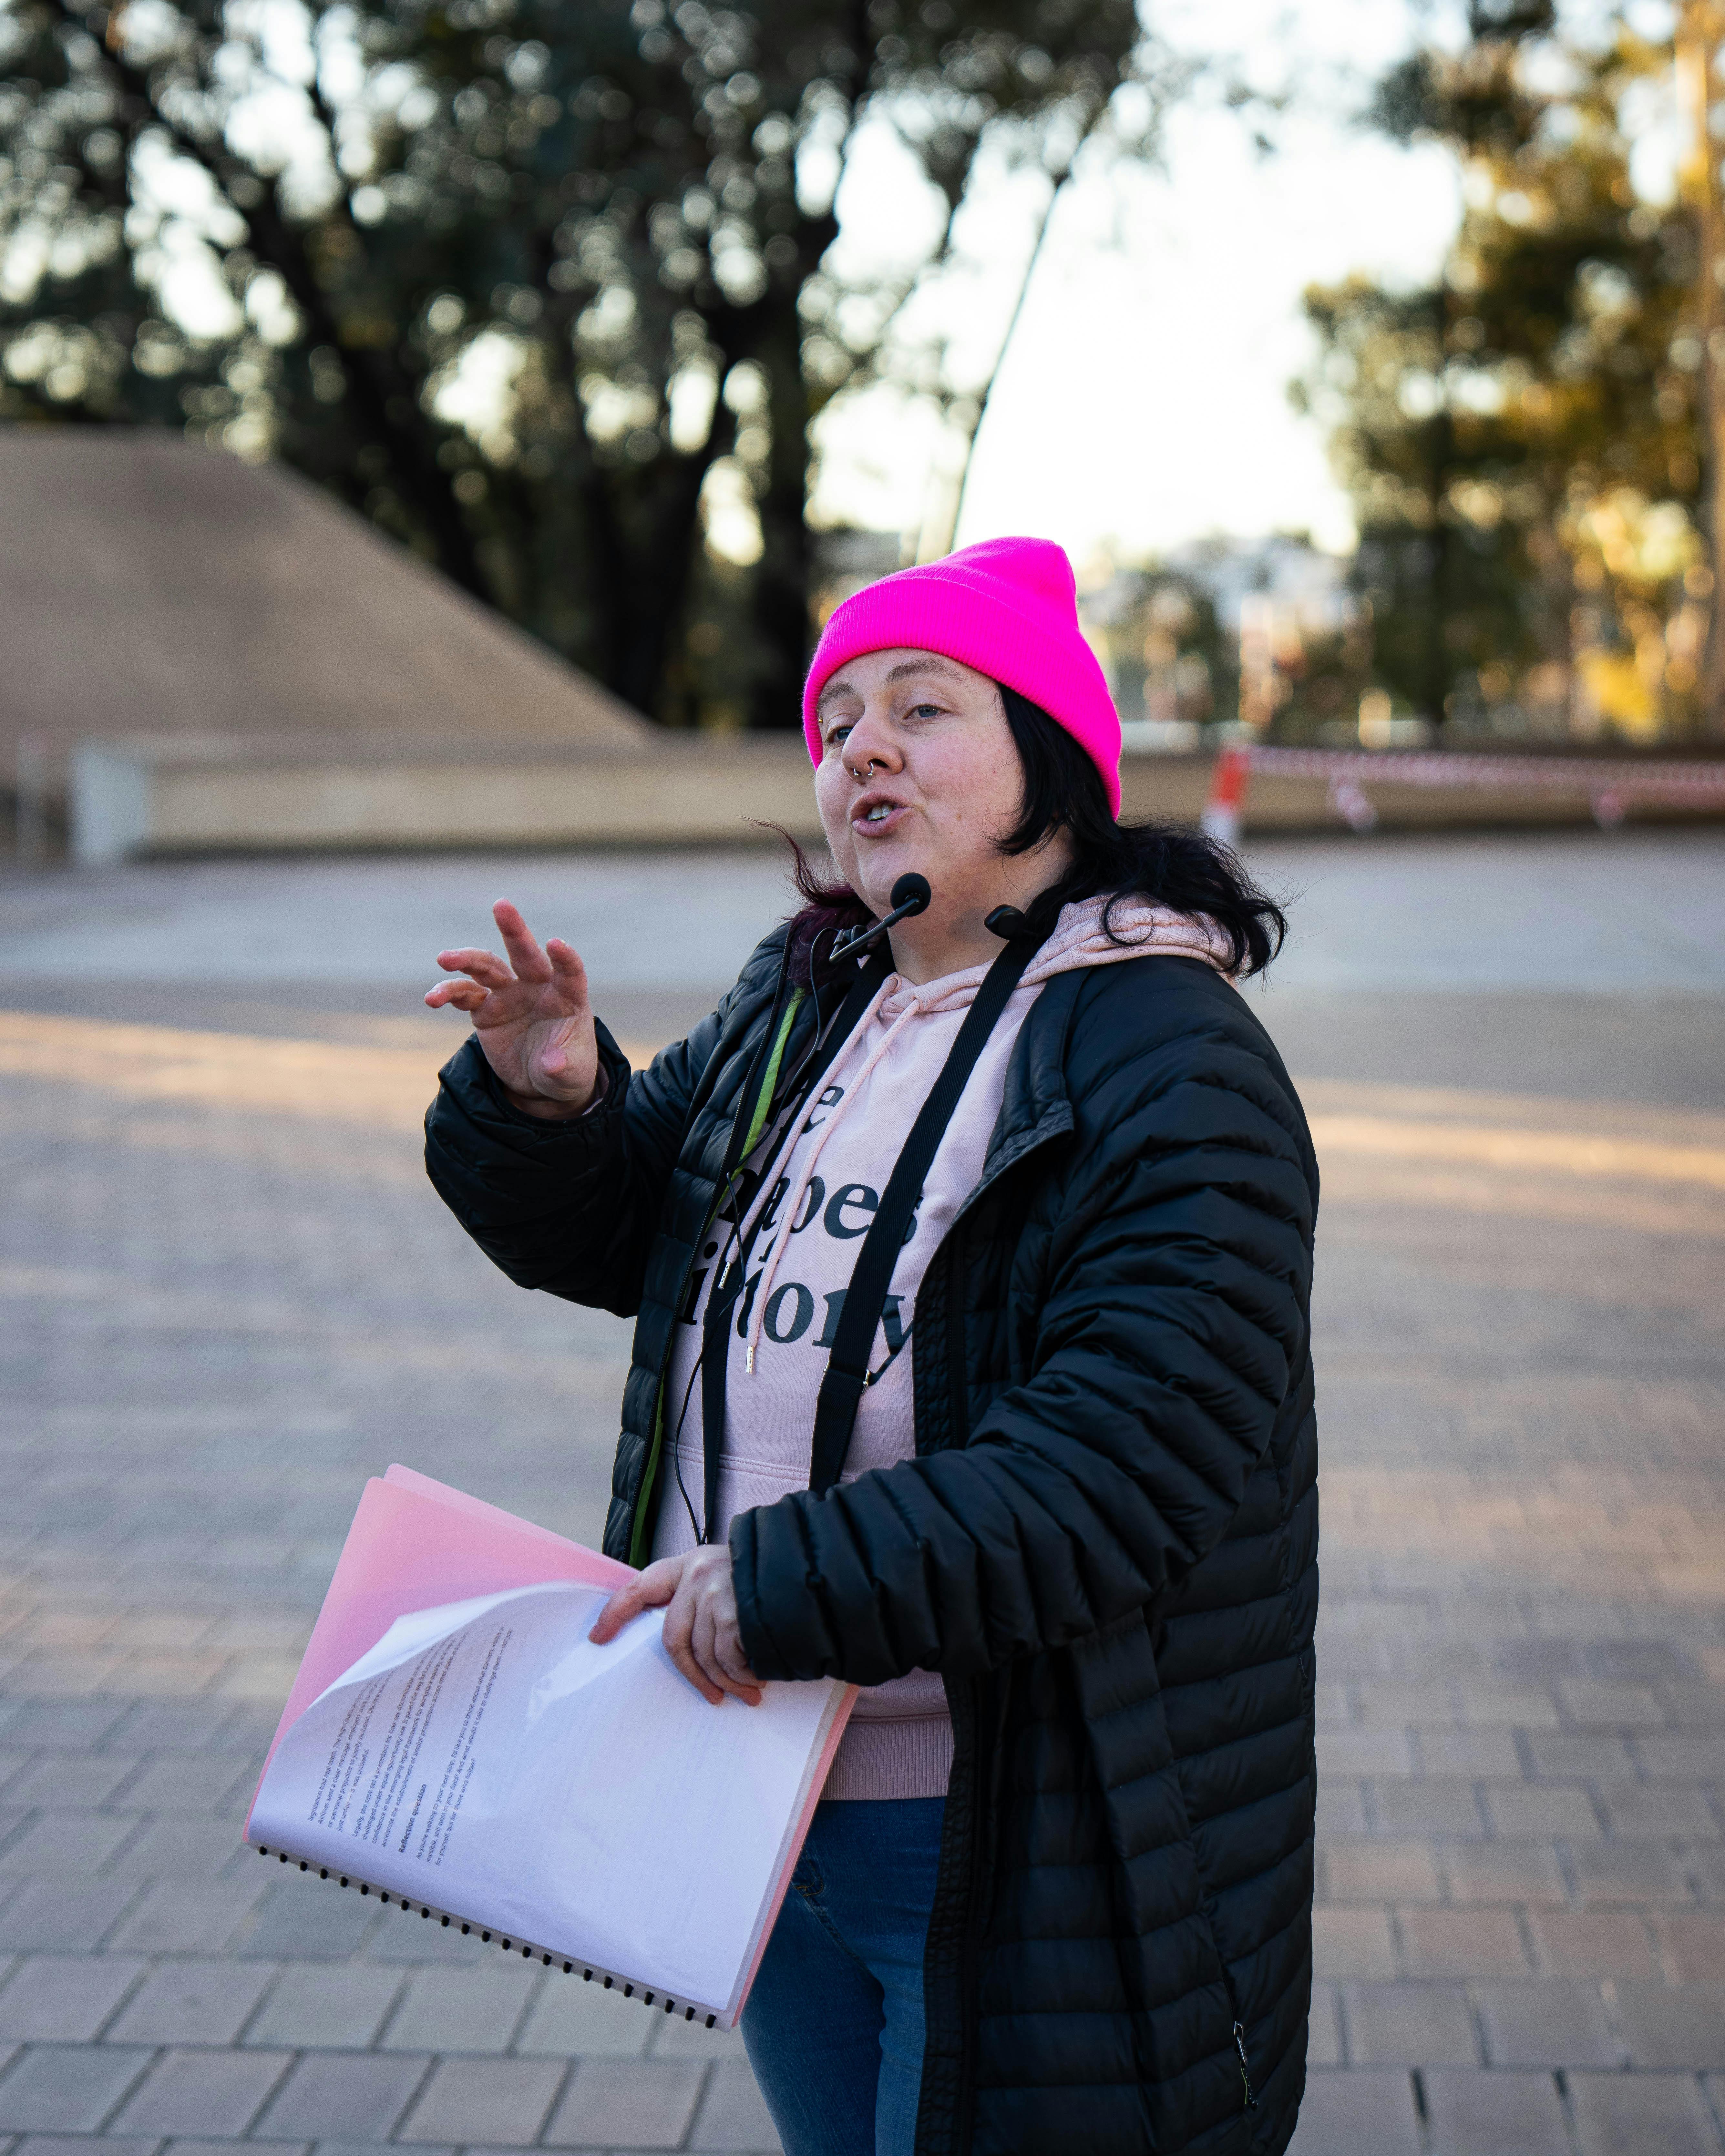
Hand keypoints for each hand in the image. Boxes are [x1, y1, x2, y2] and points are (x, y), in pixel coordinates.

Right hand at [425, 900, 598, 1116]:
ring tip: (444, 959)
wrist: (541, 1083)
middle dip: (514, 930)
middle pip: (525, 954)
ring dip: (467, 959)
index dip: (564, 957)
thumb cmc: (567, 1072)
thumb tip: (552, 1063)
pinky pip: (464, 995)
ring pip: (487, 967)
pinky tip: (433, 999)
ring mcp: (508, 995)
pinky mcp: (484, 1010)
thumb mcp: (571, 1077)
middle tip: (501, 905)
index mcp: (567, 997)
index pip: (569, 971)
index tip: (555, 944)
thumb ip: (563, 1067)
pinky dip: (448, 993)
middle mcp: (536, 987)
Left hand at [589, 1548, 762, 1706]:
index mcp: (689, 1564)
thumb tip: (685, 1646)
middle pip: (673, 1638)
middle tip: (713, 1697)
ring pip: (704, 1654)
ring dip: (726, 1681)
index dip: (615, 1614)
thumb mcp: (729, 1577)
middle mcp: (697, 1575)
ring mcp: (716, 1593)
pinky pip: (728, 1658)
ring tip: (749, 1690)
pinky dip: (742, 1674)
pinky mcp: (735, 1613)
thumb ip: (701, 1600)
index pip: (639, 1587)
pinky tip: (759, 1677)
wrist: (813, 1569)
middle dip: (693, 1676)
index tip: (597, 1638)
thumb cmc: (771, 1580)